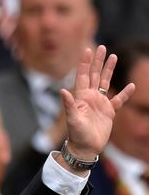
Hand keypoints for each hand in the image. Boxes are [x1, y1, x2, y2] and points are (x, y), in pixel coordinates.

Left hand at [59, 45, 134, 160]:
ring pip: (105, 82)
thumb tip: (63, 90)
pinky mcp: (109, 112)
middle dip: (98, 61)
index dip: (84, 63)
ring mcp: (100, 103)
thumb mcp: (72, 119)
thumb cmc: (76, 135)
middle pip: (94, 75)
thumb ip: (69, 105)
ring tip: (114, 57)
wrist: (85, 148)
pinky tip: (131, 85)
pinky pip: (119, 100)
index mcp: (81, 97)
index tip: (87, 49)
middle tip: (102, 47)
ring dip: (109, 70)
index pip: (82, 75)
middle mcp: (90, 97)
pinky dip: (125, 93)